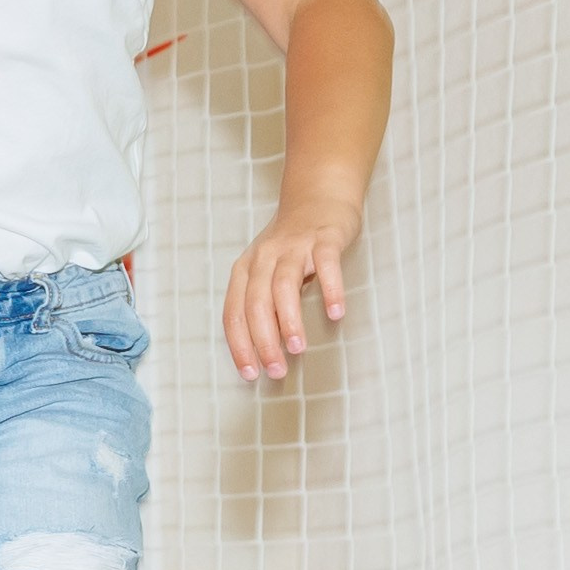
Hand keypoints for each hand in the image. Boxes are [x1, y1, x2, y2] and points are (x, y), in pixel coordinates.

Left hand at [224, 202, 354, 382]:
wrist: (318, 196)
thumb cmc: (292, 244)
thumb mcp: (268, 272)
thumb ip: (266, 305)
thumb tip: (266, 350)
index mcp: (246, 268)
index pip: (234, 312)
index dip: (239, 345)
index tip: (250, 373)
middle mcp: (265, 256)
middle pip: (256, 303)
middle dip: (263, 341)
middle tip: (276, 370)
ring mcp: (294, 246)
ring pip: (284, 286)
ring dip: (289, 320)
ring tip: (297, 348)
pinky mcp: (324, 238)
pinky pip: (325, 265)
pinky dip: (330, 289)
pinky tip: (335, 313)